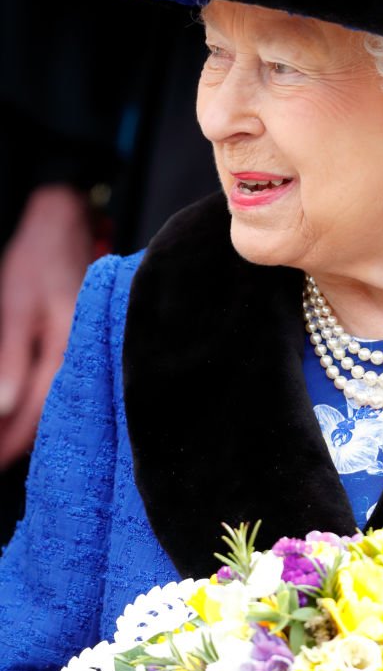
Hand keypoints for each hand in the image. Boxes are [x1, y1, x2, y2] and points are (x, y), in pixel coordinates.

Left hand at [0, 186, 94, 468]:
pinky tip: (24, 409)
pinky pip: (61, 385)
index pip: (35, 412)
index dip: (9, 442)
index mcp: (67, 349)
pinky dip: (39, 402)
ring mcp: (86, 352)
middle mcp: (83, 356)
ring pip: (54, 402)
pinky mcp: (81, 346)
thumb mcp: (16, 305)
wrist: (68, 225)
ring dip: (27, 425)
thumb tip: (3, 410)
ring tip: (5, 445)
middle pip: (47, 415)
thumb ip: (12, 357)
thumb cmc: (40, 259)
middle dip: (16, 441)